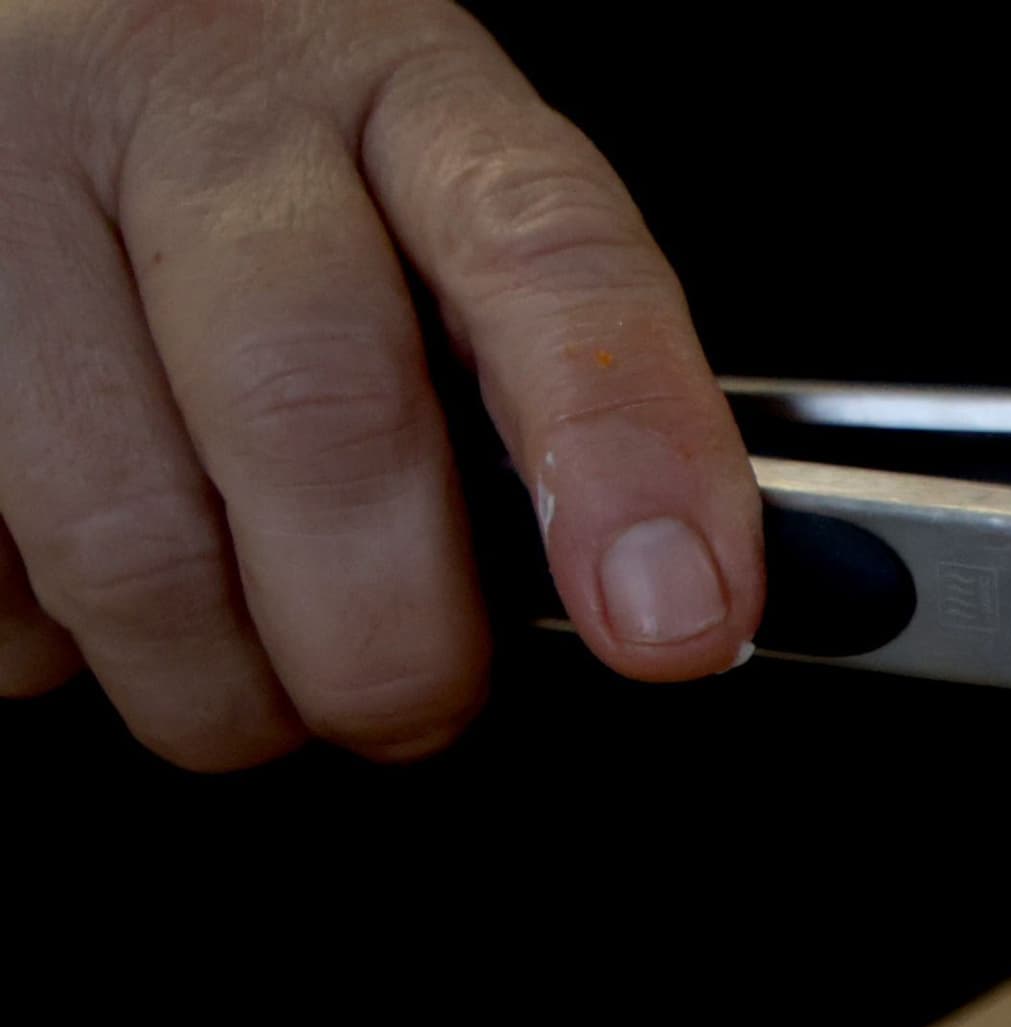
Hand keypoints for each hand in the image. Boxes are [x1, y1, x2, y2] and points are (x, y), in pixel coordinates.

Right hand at [0, 0, 760, 763]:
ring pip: (127, 534)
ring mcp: (0, 187)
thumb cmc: (262, 168)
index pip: (542, 253)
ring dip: (214, 679)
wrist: (37, 36)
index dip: (622, 452)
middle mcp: (189, 103)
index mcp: (393, 85)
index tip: (670, 618)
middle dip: (387, 642)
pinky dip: (48, 636)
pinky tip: (82, 582)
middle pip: (312, 417)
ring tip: (246, 673)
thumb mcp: (418, 198)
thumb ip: (522, 370)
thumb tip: (636, 597)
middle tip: (411, 703)